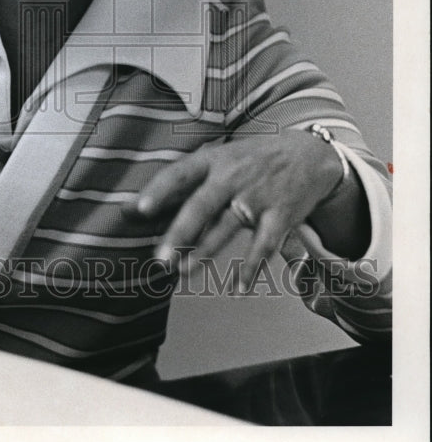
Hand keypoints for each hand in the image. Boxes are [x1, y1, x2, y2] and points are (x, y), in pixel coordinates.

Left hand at [125, 130, 343, 289]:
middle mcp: (233, 176)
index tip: (140, 209)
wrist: (309, 154)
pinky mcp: (281, 215)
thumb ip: (184, 185)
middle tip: (161, 258)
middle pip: (202, 205)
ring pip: (227, 228)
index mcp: (213, 159)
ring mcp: (258, 196)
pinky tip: (238, 287)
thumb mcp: (219, 160)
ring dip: (205, 253)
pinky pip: (264, 246)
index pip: (180, 173)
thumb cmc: (250, 161)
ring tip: (183, 272)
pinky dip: (251, 268)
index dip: (159, 190)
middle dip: (180, 233)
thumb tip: (133, 210)